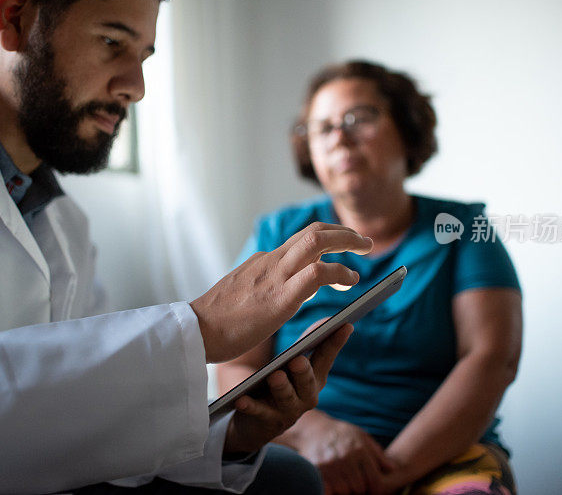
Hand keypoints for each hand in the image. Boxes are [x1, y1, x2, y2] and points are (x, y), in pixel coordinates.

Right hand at [191, 222, 371, 362]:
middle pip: (313, 231)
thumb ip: (264, 285)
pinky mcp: (279, 298)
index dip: (328, 238)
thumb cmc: (217, 320)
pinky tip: (351, 282)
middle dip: (344, 232)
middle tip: (363, 241)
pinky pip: (317, 274)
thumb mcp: (243, 292)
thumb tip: (285, 288)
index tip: (342, 244)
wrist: (195, 331)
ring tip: (365, 251)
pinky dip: (340, 273)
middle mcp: (271, 262)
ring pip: (317, 241)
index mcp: (263, 262)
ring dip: (347, 242)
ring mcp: (275, 277)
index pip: (301, 240)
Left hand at [223, 323, 352, 453]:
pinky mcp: (267, 422)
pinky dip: (250, 406)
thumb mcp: (292, 362)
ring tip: (275, 376)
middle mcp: (307, 396)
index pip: (327, 357)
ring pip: (286, 398)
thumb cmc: (279, 381)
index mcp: (316, 378)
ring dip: (282, 387)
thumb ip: (307, 343)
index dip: (336, 342)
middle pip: (307, 382)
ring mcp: (288, 411)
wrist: (255, 421)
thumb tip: (327, 319)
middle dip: (303, 371)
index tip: (346, 324)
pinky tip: (241, 400)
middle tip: (298, 360)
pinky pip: (258, 412)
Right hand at [291, 411, 394, 494]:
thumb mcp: (362, 436)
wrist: (313, 429)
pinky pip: (329, 490)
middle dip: (358, 488)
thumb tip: (393, 469)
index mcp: (360, 449)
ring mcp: (330, 464)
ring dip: (344, 489)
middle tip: (354, 481)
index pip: (375, 481)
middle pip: (359, 488)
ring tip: (342, 479)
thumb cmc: (341, 434)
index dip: (375, 489)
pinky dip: (331, 489)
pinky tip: (332, 482)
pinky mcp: (316, 470)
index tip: (372, 489)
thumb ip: (377, 453)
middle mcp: (346, 457)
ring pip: (344, 491)